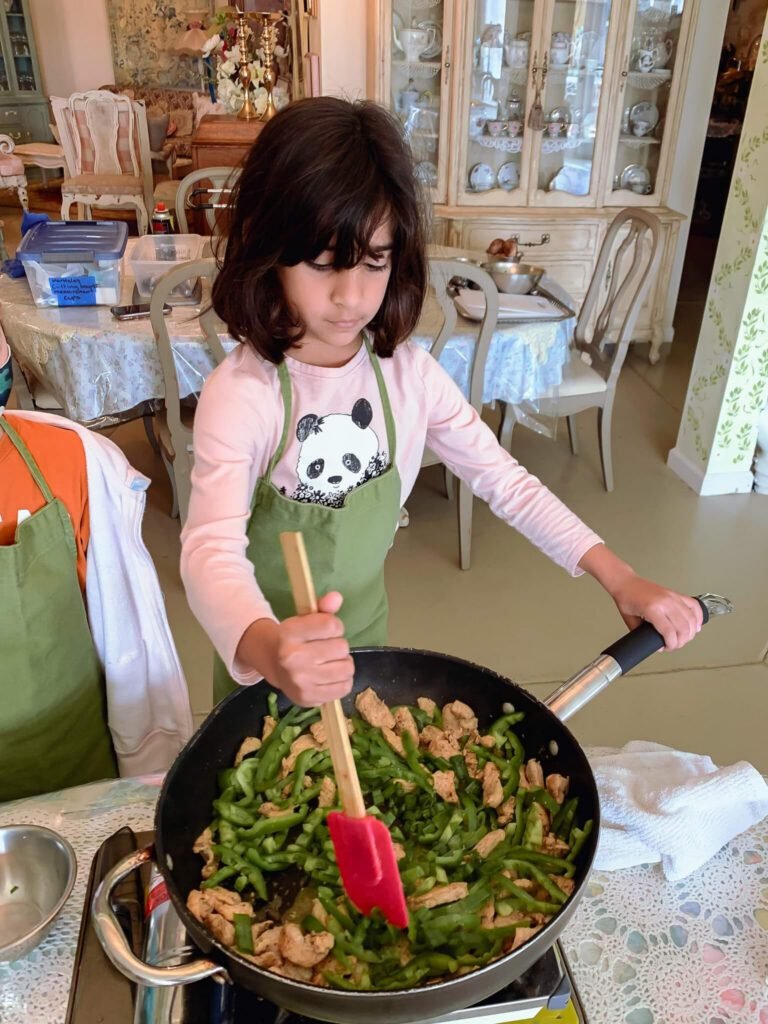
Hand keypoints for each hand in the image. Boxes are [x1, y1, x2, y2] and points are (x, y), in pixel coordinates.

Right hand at [237, 592, 353, 705]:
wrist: (274, 664)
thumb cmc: (295, 638)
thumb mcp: (305, 618)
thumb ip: (323, 607)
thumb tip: (336, 597)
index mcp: (290, 633)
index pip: (332, 625)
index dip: (335, 626)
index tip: (327, 630)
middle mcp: (293, 658)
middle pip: (342, 647)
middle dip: (339, 646)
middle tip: (326, 648)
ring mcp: (300, 681)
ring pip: (347, 668)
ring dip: (343, 664)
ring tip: (330, 662)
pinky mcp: (308, 698)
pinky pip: (344, 688)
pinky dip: (342, 681)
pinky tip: (330, 676)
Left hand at [608, 573, 702, 650]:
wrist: (626, 583)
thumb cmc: (626, 599)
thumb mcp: (630, 621)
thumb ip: (643, 634)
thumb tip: (656, 645)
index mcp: (652, 609)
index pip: (669, 632)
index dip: (671, 644)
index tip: (667, 648)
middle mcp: (665, 602)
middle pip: (683, 627)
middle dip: (681, 641)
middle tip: (675, 645)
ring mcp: (673, 597)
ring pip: (691, 618)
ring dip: (691, 632)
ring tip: (684, 638)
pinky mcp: (676, 594)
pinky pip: (694, 605)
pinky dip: (698, 617)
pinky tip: (696, 625)